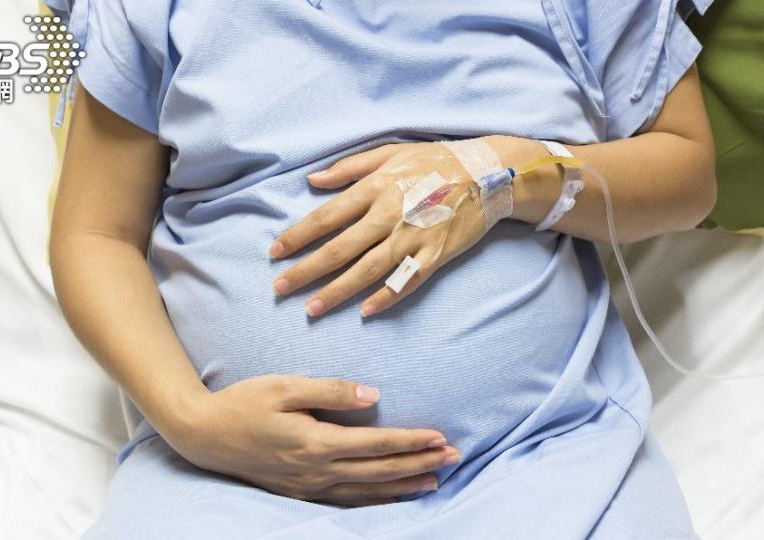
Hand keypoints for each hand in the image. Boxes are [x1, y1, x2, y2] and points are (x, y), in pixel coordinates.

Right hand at [161, 374, 460, 506]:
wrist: (203, 435)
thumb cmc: (243, 403)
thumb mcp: (285, 386)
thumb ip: (331, 391)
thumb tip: (374, 396)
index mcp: (315, 442)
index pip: (376, 444)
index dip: (411, 441)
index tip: (440, 437)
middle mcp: (316, 470)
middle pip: (379, 471)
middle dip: (419, 464)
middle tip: (454, 457)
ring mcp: (308, 486)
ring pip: (367, 491)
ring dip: (403, 485)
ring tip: (435, 481)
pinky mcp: (299, 492)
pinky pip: (346, 501)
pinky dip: (375, 501)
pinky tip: (391, 497)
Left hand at [269, 141, 494, 317]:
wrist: (489, 173)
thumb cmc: (435, 160)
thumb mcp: (390, 153)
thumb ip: (349, 168)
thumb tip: (312, 180)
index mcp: (375, 188)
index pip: (325, 217)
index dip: (297, 237)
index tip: (274, 253)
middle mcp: (389, 215)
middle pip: (339, 250)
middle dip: (306, 271)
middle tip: (280, 288)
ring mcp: (412, 238)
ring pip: (367, 271)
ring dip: (337, 292)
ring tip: (311, 308)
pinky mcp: (434, 255)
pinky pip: (406, 281)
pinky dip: (386, 297)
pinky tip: (365, 312)